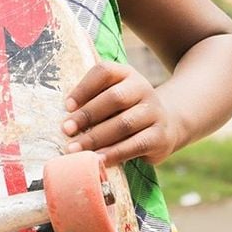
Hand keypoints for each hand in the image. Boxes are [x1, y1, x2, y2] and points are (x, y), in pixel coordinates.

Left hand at [61, 62, 178, 165]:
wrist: (165, 123)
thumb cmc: (124, 108)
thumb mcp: (111, 94)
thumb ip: (92, 98)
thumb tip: (67, 115)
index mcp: (126, 73)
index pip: (103, 72)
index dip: (83, 88)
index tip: (67, 106)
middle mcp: (142, 88)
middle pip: (114, 98)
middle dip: (87, 115)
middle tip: (66, 129)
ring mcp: (154, 112)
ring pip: (124, 124)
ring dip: (96, 137)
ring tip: (75, 147)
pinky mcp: (160, 137)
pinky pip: (135, 145)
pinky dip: (114, 153)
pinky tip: (97, 159)